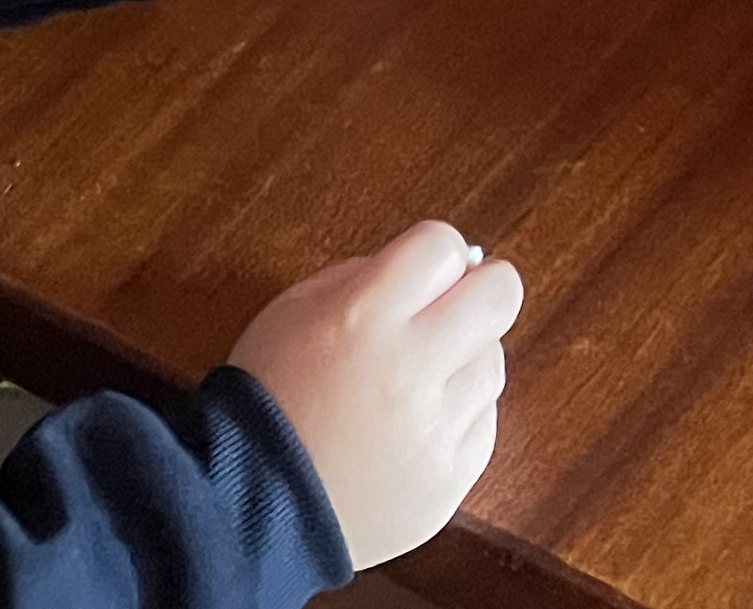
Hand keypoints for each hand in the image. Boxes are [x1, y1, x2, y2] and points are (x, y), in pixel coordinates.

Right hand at [228, 220, 522, 568]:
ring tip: (414, 381)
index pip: (444, 246)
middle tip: (453, 308)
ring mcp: (434, 431)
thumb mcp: (293, 310)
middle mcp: (408, 370)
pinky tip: (414, 423)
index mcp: (362, 317)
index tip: (425, 271)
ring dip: (463, 360)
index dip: (437, 253)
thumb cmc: (268, 400)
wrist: (252, 508)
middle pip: (500, 295)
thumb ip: (365, 278)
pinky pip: (484, 423)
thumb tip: (433, 267)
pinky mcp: (448, 480)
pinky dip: (458, 416)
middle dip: (480, 291)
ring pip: (493, 362)